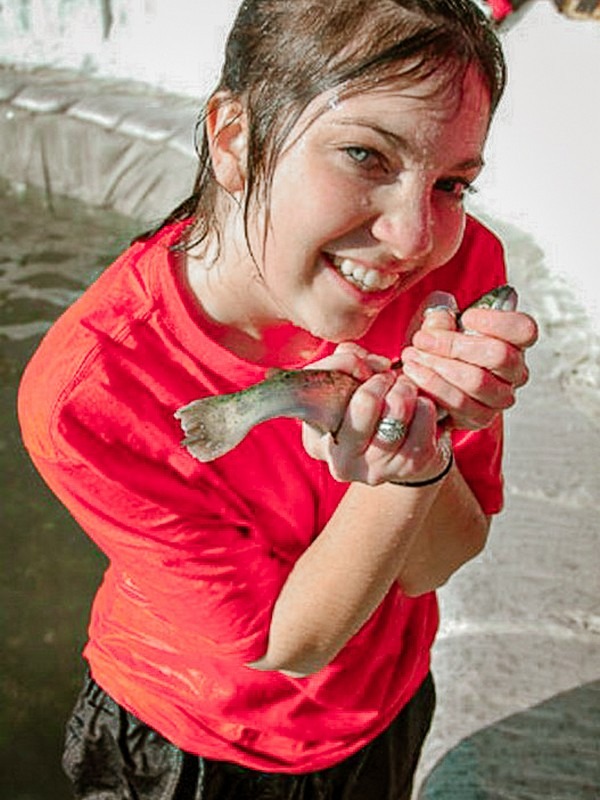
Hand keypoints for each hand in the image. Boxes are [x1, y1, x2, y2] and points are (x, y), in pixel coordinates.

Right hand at [302, 343, 450, 484]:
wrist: (401, 452)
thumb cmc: (368, 412)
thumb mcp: (348, 383)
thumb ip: (348, 360)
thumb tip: (375, 365)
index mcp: (315, 439)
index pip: (324, 387)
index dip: (348, 366)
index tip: (363, 372)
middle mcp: (340, 460)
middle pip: (365, 401)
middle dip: (382, 380)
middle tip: (388, 379)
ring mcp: (376, 469)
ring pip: (397, 407)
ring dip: (405, 389)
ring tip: (404, 391)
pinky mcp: (410, 468)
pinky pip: (424, 416)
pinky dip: (425, 402)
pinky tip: (418, 407)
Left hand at [401, 295, 537, 429]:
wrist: (420, 377)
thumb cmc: (435, 346)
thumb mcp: (435, 321)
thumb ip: (440, 312)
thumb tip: (442, 318)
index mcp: (512, 341)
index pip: (524, 330)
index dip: (497, 321)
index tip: (466, 317)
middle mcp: (514, 371)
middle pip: (500, 355)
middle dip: (454, 344)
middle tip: (423, 339)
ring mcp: (500, 397)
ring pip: (478, 381)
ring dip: (439, 366)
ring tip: (413, 356)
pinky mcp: (480, 418)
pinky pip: (460, 403)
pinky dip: (433, 386)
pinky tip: (414, 374)